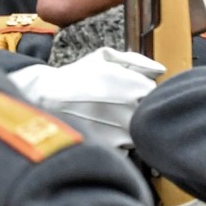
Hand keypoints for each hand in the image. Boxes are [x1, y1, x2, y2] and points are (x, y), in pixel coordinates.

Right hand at [9, 47, 164, 150]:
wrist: (44, 98)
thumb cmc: (75, 75)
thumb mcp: (103, 57)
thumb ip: (135, 60)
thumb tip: (160, 70)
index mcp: (129, 84)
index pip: (154, 91)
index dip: (142, 89)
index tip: (131, 89)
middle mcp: (127, 109)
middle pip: (148, 112)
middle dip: (137, 107)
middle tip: (118, 102)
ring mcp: (120, 132)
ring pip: (139, 130)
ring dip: (129, 124)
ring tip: (108, 116)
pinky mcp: (111, 148)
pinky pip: (127, 146)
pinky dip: (118, 140)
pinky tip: (102, 129)